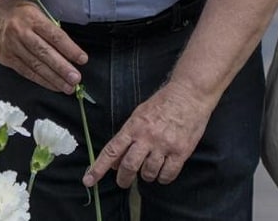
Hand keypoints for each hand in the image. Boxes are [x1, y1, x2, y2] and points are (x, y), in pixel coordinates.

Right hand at [0, 0, 86, 93]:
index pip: (54, 35)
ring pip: (35, 65)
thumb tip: (68, 49)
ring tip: (68, 87)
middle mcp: (20, 32)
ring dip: (53, 78)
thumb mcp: (35, 10)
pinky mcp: (6, 58)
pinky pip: (26, 71)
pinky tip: (52, 86)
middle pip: (44, 53)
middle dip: (62, 68)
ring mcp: (12, 46)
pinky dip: (40, 80)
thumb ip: (49, 28)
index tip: (82, 59)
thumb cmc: (18, 10)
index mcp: (31, 18)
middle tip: (76, 79)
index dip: (69, 49)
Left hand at [82, 81, 213, 187]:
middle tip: (122, 182)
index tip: (88, 180)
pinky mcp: (181, 152)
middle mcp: (147, 137)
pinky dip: (163, 178)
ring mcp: (164, 145)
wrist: (189, 96)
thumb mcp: (138, 116)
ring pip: (149, 173)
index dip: (98, 167)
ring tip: (147, 171)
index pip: (111, 150)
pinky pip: (168, 174)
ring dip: (146, 176)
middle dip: (123, 179)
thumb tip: (114, 161)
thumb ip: (126, 138)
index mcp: (133, 127)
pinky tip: (162, 173)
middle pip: (129, 166)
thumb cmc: (161, 104)